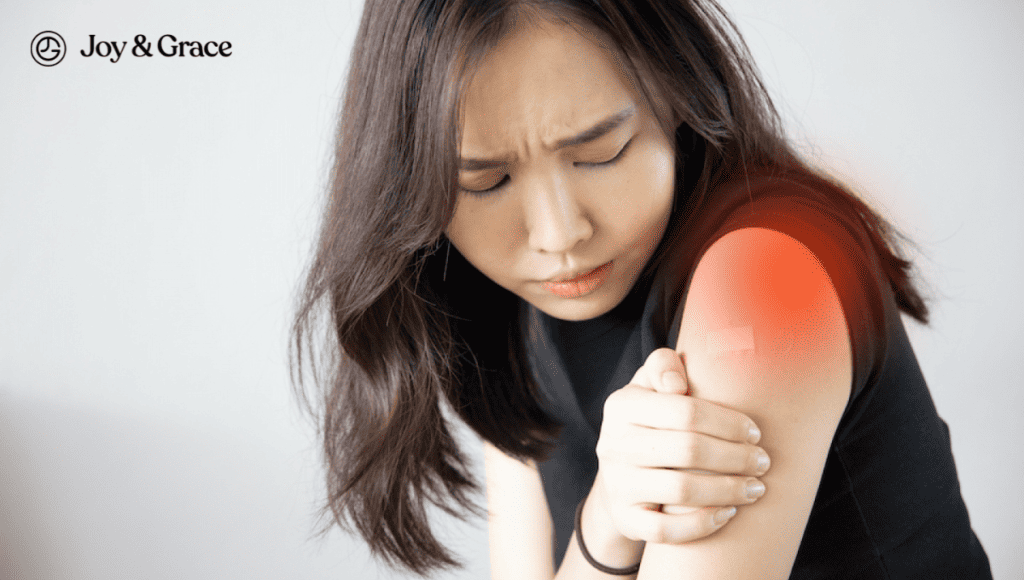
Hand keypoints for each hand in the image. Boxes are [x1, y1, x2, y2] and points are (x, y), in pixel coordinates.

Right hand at [592, 348, 770, 544]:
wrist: (619, 473)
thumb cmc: (650, 421)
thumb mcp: (650, 385)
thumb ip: (663, 365)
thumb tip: (677, 384)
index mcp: (622, 405)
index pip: (686, 411)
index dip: (729, 422)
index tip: (755, 432)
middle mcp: (613, 444)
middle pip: (688, 450)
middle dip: (736, 457)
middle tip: (763, 462)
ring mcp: (617, 484)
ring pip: (681, 490)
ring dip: (729, 490)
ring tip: (756, 487)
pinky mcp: (625, 518)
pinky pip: (665, 531)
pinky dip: (702, 523)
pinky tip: (728, 513)